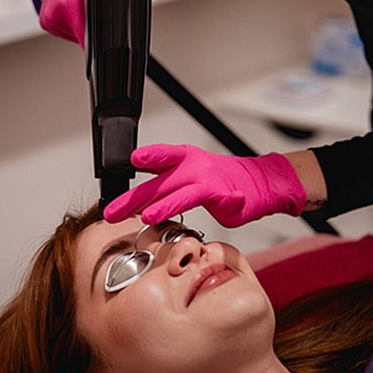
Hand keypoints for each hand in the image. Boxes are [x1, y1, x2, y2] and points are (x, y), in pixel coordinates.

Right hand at [38, 0, 162, 46]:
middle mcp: (58, 10)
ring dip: (86, 24)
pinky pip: (67, 29)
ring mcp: (50, 18)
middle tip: (103, 9)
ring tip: (87, 1)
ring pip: (77, 35)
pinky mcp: (46, 20)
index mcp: (71, 1)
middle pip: (85, 38)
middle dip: (98, 29)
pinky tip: (78, 5)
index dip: (106, 41)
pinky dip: (75, 22)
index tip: (115, 39)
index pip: (91, 39)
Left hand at [103, 144, 306, 226]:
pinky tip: (231, 201)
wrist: (258, 182)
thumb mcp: (185, 175)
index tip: (132, 160)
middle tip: (113, 212)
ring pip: (186, 194)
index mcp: (182, 161)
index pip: (159, 158)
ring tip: (150, 215)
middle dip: (135, 198)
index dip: (147, 157)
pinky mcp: (229, 198)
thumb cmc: (218, 181)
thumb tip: (132, 200)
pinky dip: (230, 201)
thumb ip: (162, 185)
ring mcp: (211, 183)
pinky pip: (229, 200)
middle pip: (160, 183)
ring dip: (168, 204)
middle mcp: (193, 168)